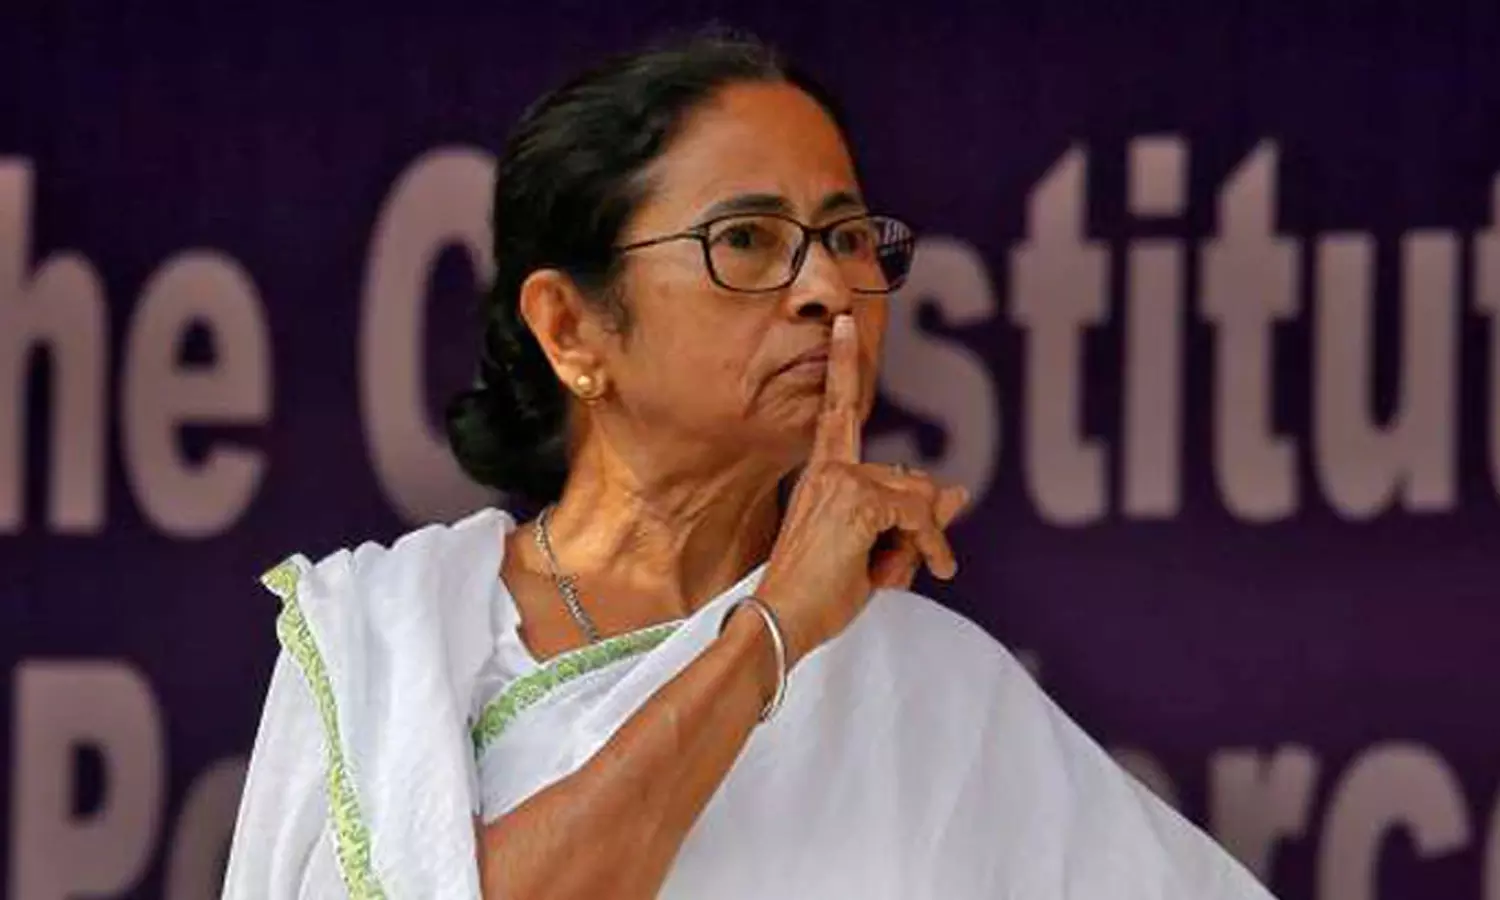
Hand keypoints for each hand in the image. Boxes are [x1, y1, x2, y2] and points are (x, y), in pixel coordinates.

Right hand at [756, 314, 968, 665]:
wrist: (780, 622)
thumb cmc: (816, 594)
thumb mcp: (874, 553)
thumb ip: (913, 520)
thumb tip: (959, 491)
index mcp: (822, 475)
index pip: (839, 410)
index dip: (845, 365)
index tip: (845, 322)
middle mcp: (830, 470)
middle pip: (911, 479)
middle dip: (920, 527)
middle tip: (898, 567)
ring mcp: (843, 483)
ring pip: (919, 499)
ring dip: (919, 544)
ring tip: (884, 576)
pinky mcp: (858, 502)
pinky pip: (921, 518)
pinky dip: (929, 549)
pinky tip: (916, 574)